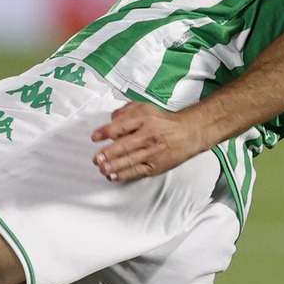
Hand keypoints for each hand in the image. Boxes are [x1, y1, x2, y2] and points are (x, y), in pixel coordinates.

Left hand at [91, 102, 209, 182]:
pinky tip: (113, 176)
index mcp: (144, 119)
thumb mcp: (145, 108)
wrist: (188, 133)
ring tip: (102, 168)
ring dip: (114, 166)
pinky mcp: (155, 165)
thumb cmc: (163, 121)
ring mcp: (152, 152)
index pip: (122, 125)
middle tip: (96, 158)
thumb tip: (110, 120)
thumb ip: (126, 111)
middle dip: (109, 153)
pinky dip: (124, 175)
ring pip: (130, 160)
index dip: (106, 132)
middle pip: (125, 145)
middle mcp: (148, 135)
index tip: (95, 137)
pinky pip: (137, 171)